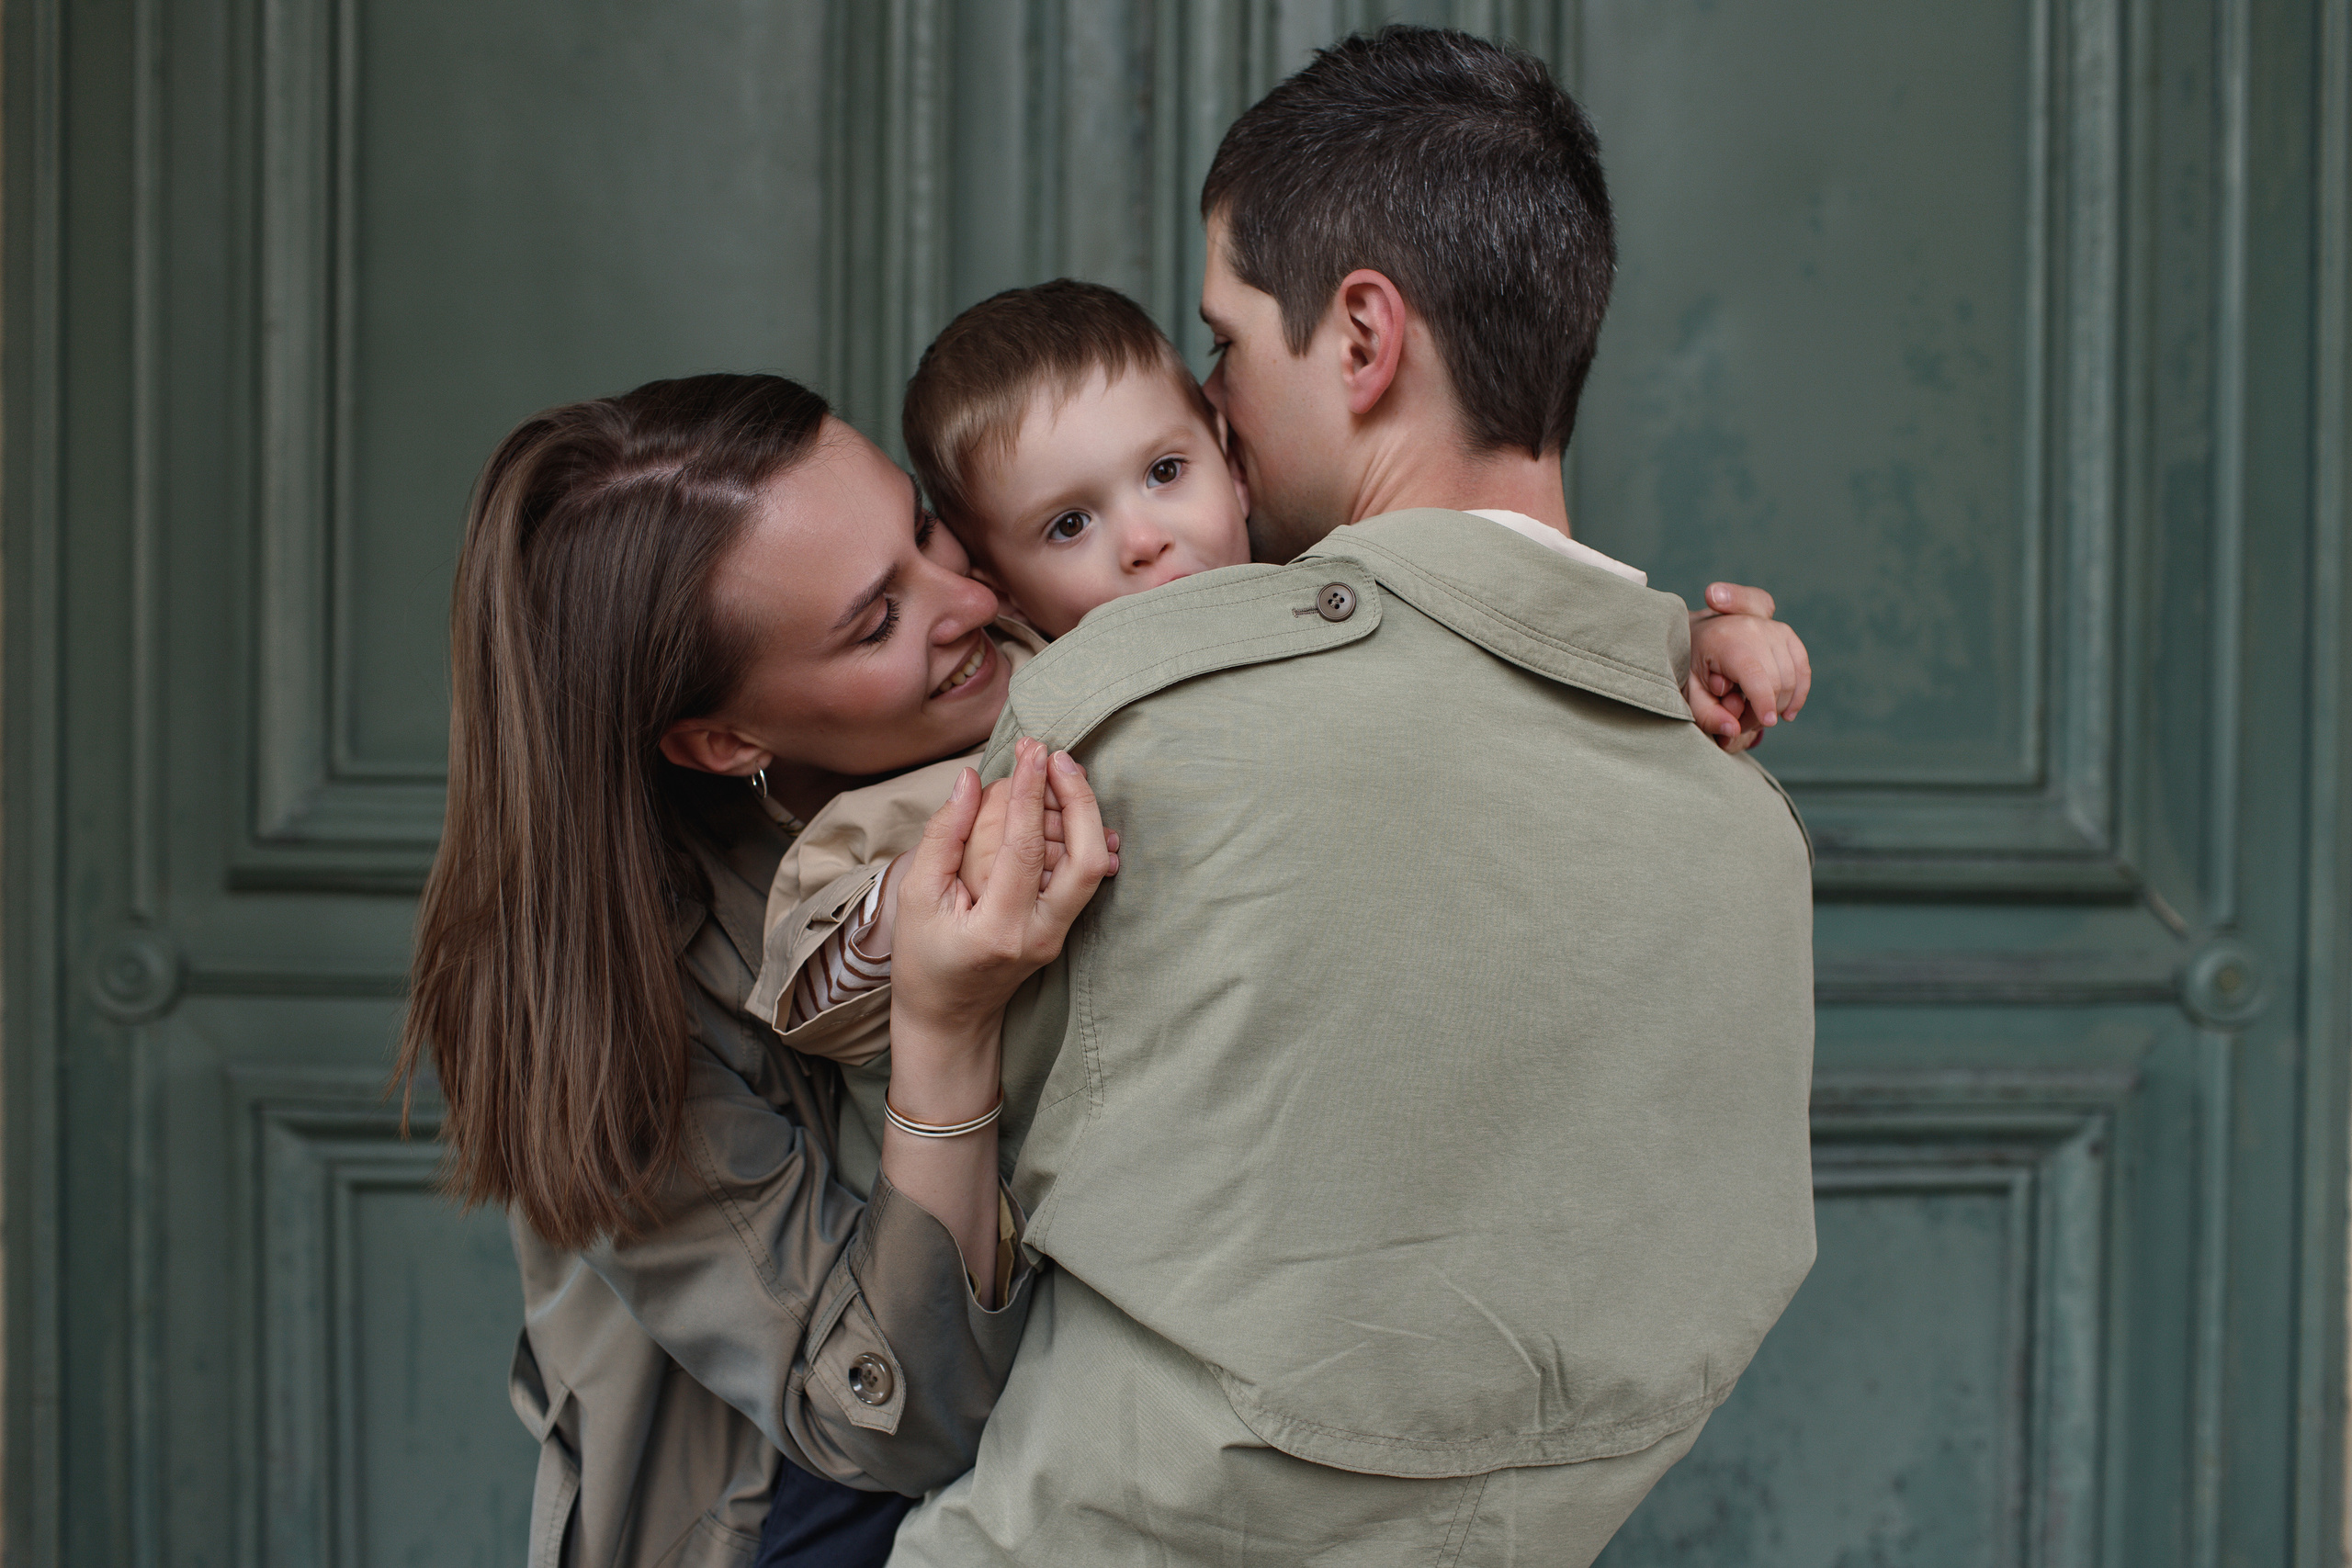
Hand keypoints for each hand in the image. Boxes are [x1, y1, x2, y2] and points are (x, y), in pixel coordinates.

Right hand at [891, 739, 1120, 1062]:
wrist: (949, 1017)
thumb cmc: (923, 959)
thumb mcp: (916, 897)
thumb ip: (944, 836)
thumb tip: (971, 780)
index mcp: (998, 929)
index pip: (1023, 848)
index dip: (1029, 793)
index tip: (1031, 750)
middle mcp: (1040, 934)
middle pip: (1086, 858)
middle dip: (1077, 798)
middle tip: (1054, 755)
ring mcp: (1058, 935)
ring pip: (1094, 866)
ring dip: (1083, 812)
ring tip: (1058, 771)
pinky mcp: (1064, 929)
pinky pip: (1086, 876)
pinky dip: (1083, 835)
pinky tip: (1068, 806)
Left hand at [1687, 583, 1812, 752]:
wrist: (1698, 631)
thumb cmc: (1691, 665)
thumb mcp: (1689, 692)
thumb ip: (1707, 714)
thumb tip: (1733, 730)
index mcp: (1723, 638)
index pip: (1754, 674)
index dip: (1764, 701)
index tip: (1767, 722)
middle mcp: (1752, 626)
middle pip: (1775, 680)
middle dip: (1763, 710)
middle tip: (1742, 723)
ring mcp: (1773, 628)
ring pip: (1791, 677)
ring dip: (1779, 705)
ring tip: (1755, 716)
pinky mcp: (1786, 634)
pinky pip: (1802, 668)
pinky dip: (1799, 693)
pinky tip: (1788, 713)